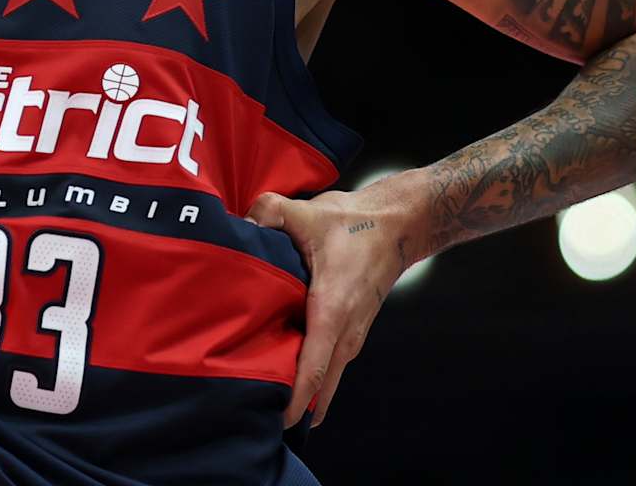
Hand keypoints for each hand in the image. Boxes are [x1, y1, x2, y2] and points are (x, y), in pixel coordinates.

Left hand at [246, 176, 417, 428]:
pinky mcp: (351, 331)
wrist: (395, 226)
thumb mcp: (306, 212)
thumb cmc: (353, 224)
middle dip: (293, 409)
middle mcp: (346, 331)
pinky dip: (312, 381)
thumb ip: (268, 213)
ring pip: (326, 380)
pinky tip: (288, 386)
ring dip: (303, 397)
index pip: (312, 367)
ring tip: (269, 411)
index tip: (274, 420)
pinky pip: (330, 366)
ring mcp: (352, 334)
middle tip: (259, 423)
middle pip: (320, 386)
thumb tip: (241, 225)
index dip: (293, 399)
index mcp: (332, 310)